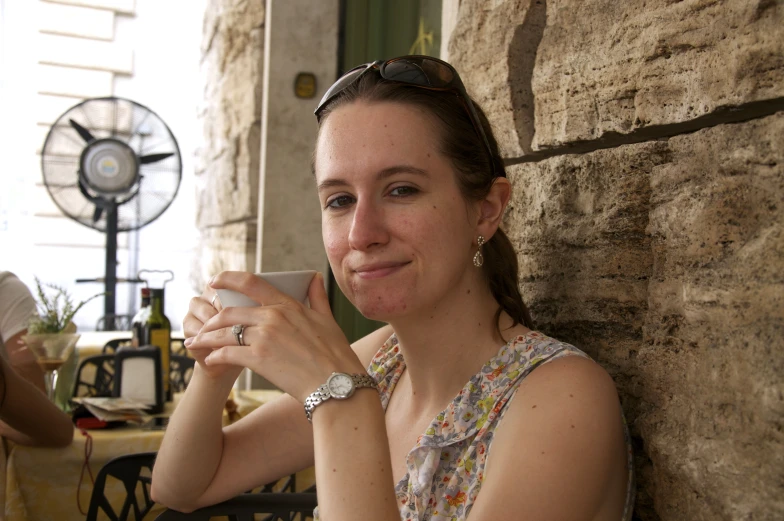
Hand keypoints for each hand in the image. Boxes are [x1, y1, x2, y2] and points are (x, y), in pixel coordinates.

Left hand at [185, 271, 364, 401]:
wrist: (335, 383)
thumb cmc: (334, 354)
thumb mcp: (327, 319)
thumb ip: (317, 296)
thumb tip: (314, 276)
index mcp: (287, 305)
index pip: (250, 283)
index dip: (227, 279)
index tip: (213, 281)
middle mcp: (272, 317)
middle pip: (229, 311)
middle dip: (211, 319)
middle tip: (203, 326)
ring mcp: (264, 337)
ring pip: (224, 333)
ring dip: (206, 337)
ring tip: (196, 343)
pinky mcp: (258, 359)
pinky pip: (226, 353)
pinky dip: (215, 356)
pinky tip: (211, 360)